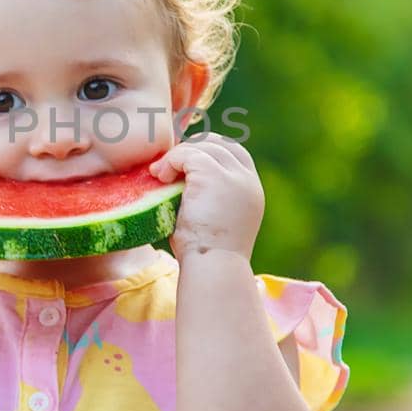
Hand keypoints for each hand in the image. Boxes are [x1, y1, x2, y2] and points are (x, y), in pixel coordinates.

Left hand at [147, 133, 263, 259]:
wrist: (213, 266)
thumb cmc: (207, 254)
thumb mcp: (216, 220)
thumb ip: (210, 197)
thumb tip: (182, 181)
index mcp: (251, 190)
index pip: (234, 153)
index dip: (209, 150)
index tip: (185, 163)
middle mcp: (247, 180)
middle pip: (219, 144)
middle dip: (192, 148)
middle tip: (168, 166)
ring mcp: (233, 176)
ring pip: (201, 147)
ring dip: (176, 157)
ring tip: (160, 175)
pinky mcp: (214, 175)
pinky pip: (187, 154)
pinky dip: (170, 161)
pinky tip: (160, 177)